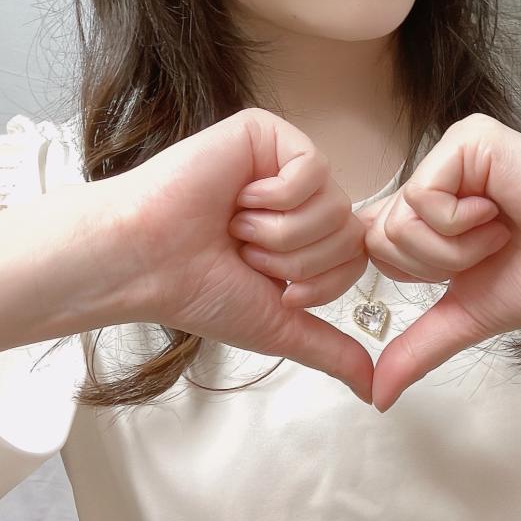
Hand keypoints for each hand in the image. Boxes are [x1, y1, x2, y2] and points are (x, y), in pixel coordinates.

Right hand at [112, 109, 374, 402]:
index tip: (266, 282)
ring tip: (233, 226)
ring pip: (332, 205)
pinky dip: (271, 198)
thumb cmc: (198, 290)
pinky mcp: (267, 131)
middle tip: (243, 250)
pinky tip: (235, 198)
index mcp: (305, 232)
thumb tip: (375, 389)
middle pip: (349, 232)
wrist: (146, 261)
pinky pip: (311, 170)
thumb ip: (329, 349)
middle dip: (293, 259)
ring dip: (276, 232)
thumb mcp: (277, 326)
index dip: (315, 284)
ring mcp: (285, 160)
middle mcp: (301, 193)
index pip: (356, 259)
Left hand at [348, 113, 520, 411]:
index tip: (458, 272)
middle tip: (492, 249)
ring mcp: (451, 152)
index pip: (373, 243)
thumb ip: (419, 348)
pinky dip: (463, 224)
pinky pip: (424, 195)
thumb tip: (379, 397)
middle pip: (380, 237)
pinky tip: (503, 212)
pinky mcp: (468, 138)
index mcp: (432, 210)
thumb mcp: (469, 315)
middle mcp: (436, 175)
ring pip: (399, 220)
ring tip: (502, 232)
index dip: (407, 270)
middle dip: (437, 264)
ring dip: (456, 247)